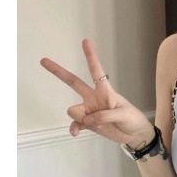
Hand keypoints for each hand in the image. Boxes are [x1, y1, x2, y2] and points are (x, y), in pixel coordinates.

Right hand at [40, 39, 154, 148]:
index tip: (85, 41)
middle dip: (58, 72)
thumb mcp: (124, 114)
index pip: (96, 71)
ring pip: (73, 110)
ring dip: (80, 118)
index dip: (91, 57)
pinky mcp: (87, 122)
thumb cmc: (132, 119)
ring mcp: (89, 110)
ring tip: (96, 124)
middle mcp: (93, 98)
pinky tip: (76, 133)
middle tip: (43, 60)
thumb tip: (87, 119)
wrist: (134, 134)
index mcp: (105, 91)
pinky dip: (74, 128)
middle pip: (73, 82)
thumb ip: (106, 116)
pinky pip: (75, 124)